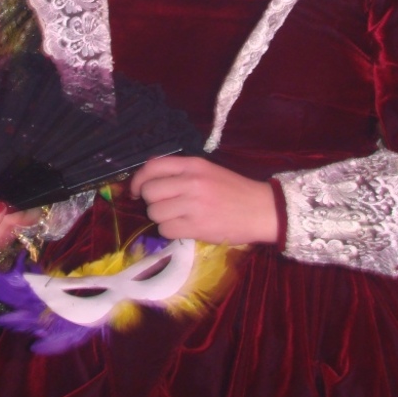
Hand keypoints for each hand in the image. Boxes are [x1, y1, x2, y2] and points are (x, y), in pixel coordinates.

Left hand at [130, 155, 277, 244]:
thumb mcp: (208, 171)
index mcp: (193, 165)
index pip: (152, 167)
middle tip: (164, 206)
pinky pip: (165, 230)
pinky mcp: (197, 226)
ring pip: (155, 212)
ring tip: (177, 217)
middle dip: (151, 201)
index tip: (136, 190)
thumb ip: (181, 172)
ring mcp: (193, 204)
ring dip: (161, 218)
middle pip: (149, 191)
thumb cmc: (234, 190)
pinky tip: (184, 227)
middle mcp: (190, 182)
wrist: (261, 209)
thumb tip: (149, 178)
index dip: (138, 179)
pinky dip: (170, 231)